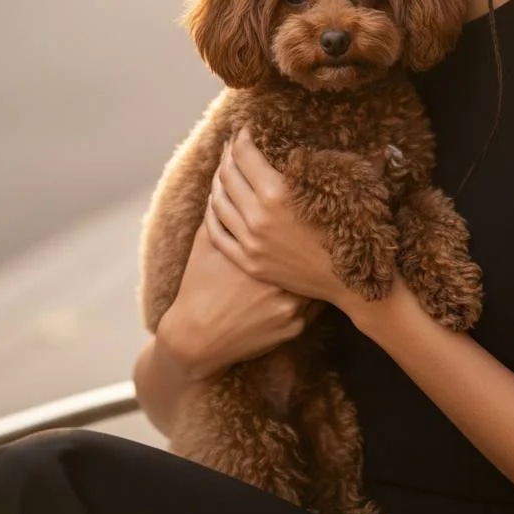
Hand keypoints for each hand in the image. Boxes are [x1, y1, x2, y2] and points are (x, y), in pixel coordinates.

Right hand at [159, 221, 322, 379]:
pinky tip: (308, 284)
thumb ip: (222, 210)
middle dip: (311, 244)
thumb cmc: (199, 285)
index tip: (304, 211)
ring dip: (315, 270)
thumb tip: (226, 175)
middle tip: (315, 234)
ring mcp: (290, 307)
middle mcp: (279, 280)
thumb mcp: (206, 243)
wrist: (195, 338)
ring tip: (315, 258)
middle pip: (310, 253)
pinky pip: (316, 306)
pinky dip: (313, 294)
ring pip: (317, 280)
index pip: (294, 227)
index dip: (301, 218)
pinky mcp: (294, 328)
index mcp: (260, 253)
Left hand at [206, 126, 351, 308]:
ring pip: (218, 202)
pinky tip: (216, 204)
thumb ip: (351, 162)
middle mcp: (258, 216)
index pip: (245, 154)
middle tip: (232, 146)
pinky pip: (217, 234)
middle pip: (227, 175)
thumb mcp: (351, 192)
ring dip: (218, 182)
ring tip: (224, 171)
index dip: (242, 136)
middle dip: (228, 155)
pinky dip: (212, 215)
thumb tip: (377, 144)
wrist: (353, 283)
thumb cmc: (356, 232)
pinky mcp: (248, 262)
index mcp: (279, 193)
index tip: (245, 129)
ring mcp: (250, 242)